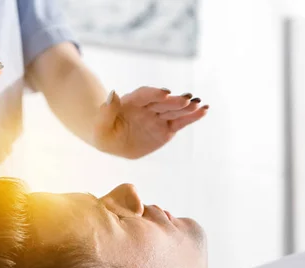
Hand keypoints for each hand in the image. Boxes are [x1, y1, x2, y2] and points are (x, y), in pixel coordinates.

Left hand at [93, 87, 208, 158]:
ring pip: (173, 111)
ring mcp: (158, 116)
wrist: (112, 138)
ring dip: (187, 107)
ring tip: (200, 105)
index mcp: (131, 102)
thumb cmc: (104, 130)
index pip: (143, 95)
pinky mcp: (166, 128)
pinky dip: (192, 117)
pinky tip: (204, 110)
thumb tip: (112, 94)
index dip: (154, 93)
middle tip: (187, 99)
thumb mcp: (100, 124)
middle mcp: (147, 106)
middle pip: (162, 102)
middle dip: (174, 101)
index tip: (165, 92)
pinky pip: (180, 122)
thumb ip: (106, 111)